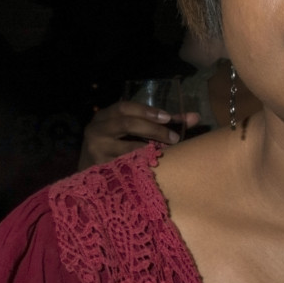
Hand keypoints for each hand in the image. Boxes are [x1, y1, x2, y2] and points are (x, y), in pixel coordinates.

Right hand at [78, 101, 199, 170]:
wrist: (88, 175)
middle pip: (126, 124)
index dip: (146, 110)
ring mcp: (96, 150)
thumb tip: (195, 117)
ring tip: (166, 152)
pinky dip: (140, 164)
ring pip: (125, 147)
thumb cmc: (116, 147)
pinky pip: (124, 166)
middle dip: (152, 129)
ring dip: (149, 149)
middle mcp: (96, 130)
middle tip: (174, 137)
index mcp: (104, 117)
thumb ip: (162, 123)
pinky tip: (152, 166)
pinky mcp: (99, 168)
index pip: (124, 107)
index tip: (167, 117)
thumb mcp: (131, 130)